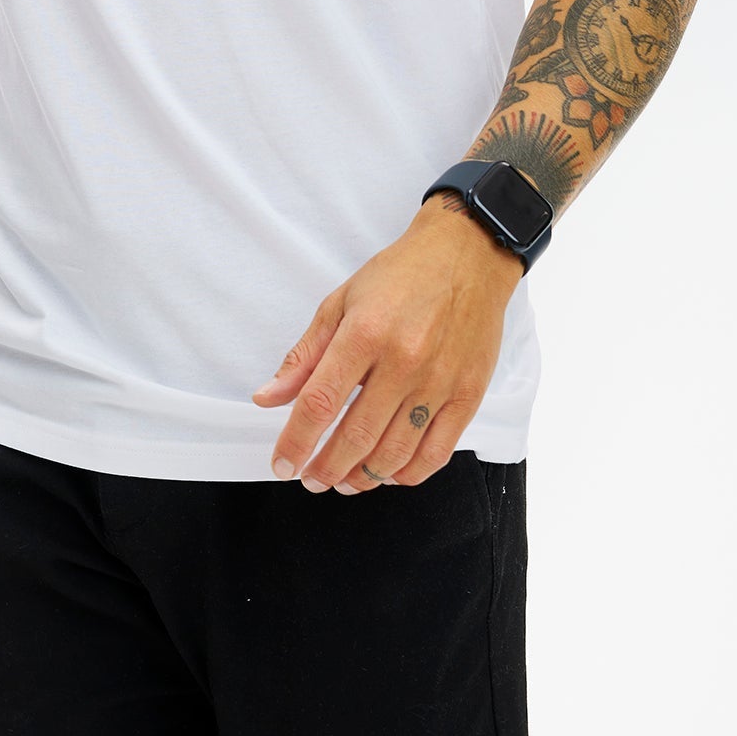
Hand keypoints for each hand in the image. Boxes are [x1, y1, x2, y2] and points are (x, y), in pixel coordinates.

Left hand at [251, 198, 523, 492]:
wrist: (468, 255)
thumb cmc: (402, 275)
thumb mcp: (341, 302)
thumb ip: (304, 356)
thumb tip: (267, 398)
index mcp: (365, 333)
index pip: (319, 403)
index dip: (295, 442)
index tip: (282, 463)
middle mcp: (404, 361)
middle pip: (356, 436)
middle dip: (326, 468)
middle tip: (312, 479)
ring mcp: (440, 382)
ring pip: (395, 453)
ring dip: (363, 477)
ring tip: (344, 480)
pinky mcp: (469, 395)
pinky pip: (436, 453)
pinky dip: (408, 474)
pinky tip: (388, 474)